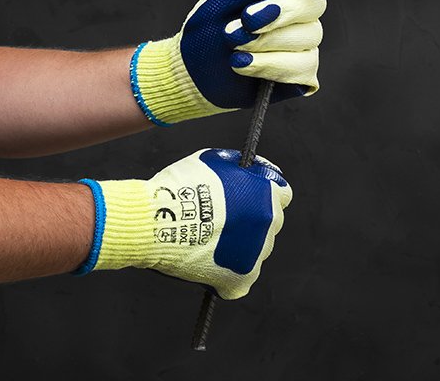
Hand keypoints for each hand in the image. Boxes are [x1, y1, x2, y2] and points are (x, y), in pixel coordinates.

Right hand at [82, 148, 291, 299]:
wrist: (157, 219)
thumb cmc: (181, 185)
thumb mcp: (215, 159)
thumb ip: (239, 167)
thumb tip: (249, 170)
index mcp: (265, 194)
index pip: (281, 194)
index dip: (262, 194)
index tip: (249, 198)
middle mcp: (268, 224)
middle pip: (269, 223)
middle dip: (251, 220)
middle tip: (222, 220)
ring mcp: (257, 253)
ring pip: (255, 250)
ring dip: (239, 246)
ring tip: (209, 240)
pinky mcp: (241, 278)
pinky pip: (241, 279)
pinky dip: (228, 275)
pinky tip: (210, 265)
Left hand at [130, 0, 329, 125]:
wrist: (191, 71)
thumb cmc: (207, 27)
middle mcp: (298, 13)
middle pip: (314, 4)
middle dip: (279, 12)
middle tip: (245, 20)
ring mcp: (303, 45)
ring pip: (308, 37)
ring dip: (265, 42)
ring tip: (232, 46)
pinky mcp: (300, 75)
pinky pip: (304, 68)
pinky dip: (269, 65)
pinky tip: (241, 64)